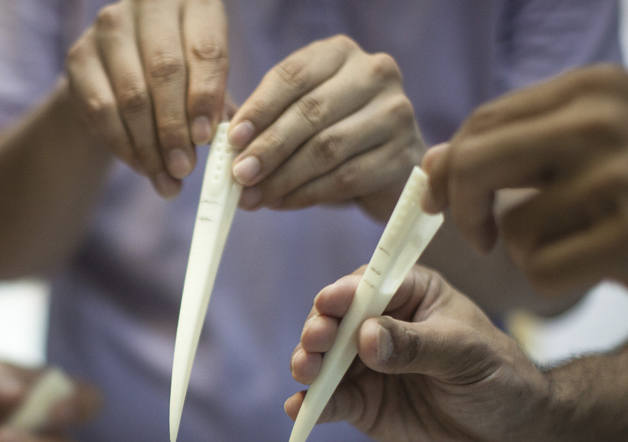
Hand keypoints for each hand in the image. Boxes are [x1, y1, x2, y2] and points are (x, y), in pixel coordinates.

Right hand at [64, 0, 229, 197]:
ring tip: (168, 181)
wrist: (121, 71)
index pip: (205, 50)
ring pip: (132, 96)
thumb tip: (229, 142)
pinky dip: (124, 146)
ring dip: (150, 147)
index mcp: (194, 2)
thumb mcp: (207, 82)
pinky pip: (102, 110)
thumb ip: (219, 107)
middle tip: (185, 170)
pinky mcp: (79, 56)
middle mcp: (150, 5)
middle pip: (165, 72)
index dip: (206, 97)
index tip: (207, 140)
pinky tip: (142, 168)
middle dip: (176, 130)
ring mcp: (109, 27)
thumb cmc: (181, 78)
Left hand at [228, 35, 424, 217]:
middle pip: (310, 112)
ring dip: (283, 177)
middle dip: (268, 148)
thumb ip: (264, 122)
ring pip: (327, 148)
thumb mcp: (297, 116)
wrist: (386, 166)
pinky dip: (307, 194)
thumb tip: (225, 145)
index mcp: (339, 53)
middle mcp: (374, 73)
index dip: (259, 110)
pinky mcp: (402, 154)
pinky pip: (346, 178)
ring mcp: (395, 112)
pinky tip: (282, 203)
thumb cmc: (331, 135)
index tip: (231, 141)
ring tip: (254, 196)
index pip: (292, 76)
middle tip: (239, 175)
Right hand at [286, 265, 548, 441]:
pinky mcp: (363, 404)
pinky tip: (298, 408)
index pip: (369, 286)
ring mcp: (367, 366)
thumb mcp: (465, 354)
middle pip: (336, 320)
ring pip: (325, 359)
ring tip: (305, 371)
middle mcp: (380, 326)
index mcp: (410, 295)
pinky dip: (312, 404)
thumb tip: (365, 337)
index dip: (345, 293)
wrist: (513, 435)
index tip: (329, 304)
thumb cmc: (501, 377)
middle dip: (319, 328)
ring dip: (308, 363)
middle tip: (315, 342)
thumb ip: (416, 345)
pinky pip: (332, 402)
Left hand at [423, 64, 627, 302]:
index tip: (441, 198)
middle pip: (476, 163)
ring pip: (512, 227)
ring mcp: (624, 177)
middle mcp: (608, 121)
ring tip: (571, 239)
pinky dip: (550, 279)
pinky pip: (540, 270)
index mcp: (593, 86)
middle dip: (461, 208)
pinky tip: (589, 264)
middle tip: (478, 236)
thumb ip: (505, 145)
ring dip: (524, 249)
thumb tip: (430, 163)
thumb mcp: (576, 144)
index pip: (482, 122)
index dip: (448, 168)